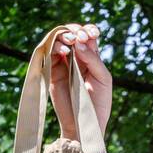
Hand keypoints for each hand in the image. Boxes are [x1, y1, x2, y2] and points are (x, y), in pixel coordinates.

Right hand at [50, 23, 111, 138]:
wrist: (85, 123)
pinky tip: (63, 49)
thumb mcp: (102, 78)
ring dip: (64, 36)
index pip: (88, 36)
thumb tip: (78, 42)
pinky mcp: (52, 71)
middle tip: (79, 36)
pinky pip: (49, 53)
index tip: (92, 33)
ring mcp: (63, 64)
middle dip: (75, 30)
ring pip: (59, 41)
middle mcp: (76, 58)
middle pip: (72, 34)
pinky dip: (55, 46)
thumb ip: (93, 59)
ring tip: (70, 41)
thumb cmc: (98, 102)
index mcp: (91, 58)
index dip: (88, 30)